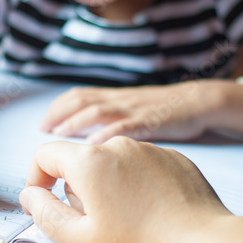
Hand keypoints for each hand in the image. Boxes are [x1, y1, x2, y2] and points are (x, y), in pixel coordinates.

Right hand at [19, 138, 242, 242]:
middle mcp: (118, 144)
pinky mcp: (175, 158)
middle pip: (81, 159)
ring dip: (108, 185)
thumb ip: (44, 213)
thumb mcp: (79, 239)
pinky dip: (137, 184)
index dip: (36, 178)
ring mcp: (149, 148)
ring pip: (113, 162)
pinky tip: (151, 213)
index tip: (44, 203)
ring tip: (125, 221)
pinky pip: (142, 166)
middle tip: (91, 223)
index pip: (45, 154)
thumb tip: (30, 195)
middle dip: (76, 187)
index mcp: (89, 160)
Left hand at [39, 84, 211, 143]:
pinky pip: (124, 126)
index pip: (79, 96)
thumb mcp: (134, 111)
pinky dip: (106, 135)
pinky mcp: (149, 121)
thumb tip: (90, 139)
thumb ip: (114, 120)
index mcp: (115, 98)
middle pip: (81, 101)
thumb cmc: (167, 112)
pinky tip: (93, 146)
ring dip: (75, 123)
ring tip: (60, 136)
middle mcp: (119, 101)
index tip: (42, 123)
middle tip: (43, 131)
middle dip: (58, 115)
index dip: (57, 108)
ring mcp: (133, 110)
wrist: (199, 102)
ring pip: (97, 111)